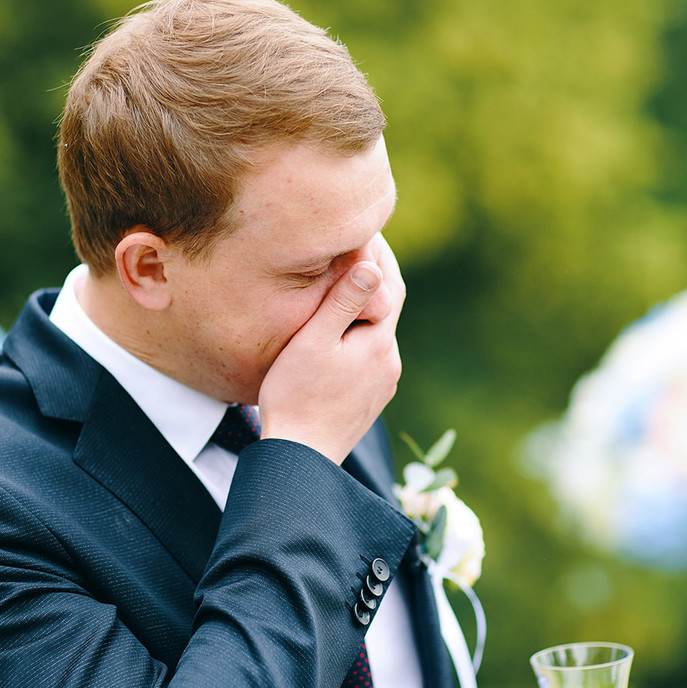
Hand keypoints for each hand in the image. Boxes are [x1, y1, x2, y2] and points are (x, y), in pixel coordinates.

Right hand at [259, 235, 404, 464]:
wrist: (300, 458)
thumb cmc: (296, 397)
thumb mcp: (314, 342)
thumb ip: (343, 302)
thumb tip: (371, 264)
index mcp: (379, 343)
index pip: (390, 284)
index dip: (378, 254)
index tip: (363, 229)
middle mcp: (390, 362)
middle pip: (387, 307)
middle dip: (373, 277)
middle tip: (354, 247)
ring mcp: (383, 383)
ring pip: (377, 332)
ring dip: (364, 307)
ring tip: (342, 283)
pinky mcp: (371, 399)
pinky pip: (369, 355)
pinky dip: (358, 333)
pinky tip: (338, 331)